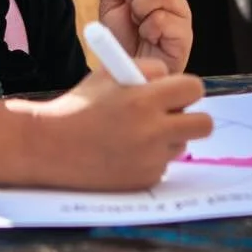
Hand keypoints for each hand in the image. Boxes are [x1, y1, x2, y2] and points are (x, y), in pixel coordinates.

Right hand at [0, 61, 210, 190]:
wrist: (47, 147)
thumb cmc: (78, 106)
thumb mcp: (108, 75)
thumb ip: (144, 71)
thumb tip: (170, 79)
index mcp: (144, 99)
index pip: (193, 89)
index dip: (185, 90)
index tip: (175, 93)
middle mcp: (153, 131)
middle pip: (203, 124)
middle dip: (192, 118)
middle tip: (172, 116)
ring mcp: (150, 159)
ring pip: (181, 145)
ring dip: (167, 139)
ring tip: (134, 135)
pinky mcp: (143, 180)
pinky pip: (162, 165)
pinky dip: (149, 159)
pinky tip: (122, 154)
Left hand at [97, 0, 193, 74]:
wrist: (124, 71)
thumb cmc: (123, 38)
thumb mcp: (109, 2)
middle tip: (131, 4)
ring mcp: (182, 16)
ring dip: (140, 6)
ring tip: (138, 22)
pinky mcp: (184, 38)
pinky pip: (162, 18)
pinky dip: (146, 27)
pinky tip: (147, 37)